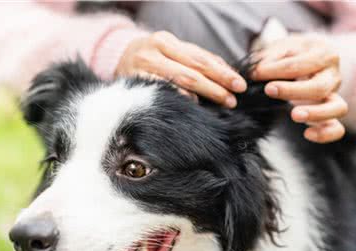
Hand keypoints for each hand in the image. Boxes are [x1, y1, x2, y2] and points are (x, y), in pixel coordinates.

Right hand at [115, 31, 246, 107]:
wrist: (114, 61)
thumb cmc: (151, 60)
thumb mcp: (172, 54)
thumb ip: (196, 60)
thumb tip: (228, 72)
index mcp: (167, 41)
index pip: (200, 57)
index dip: (222, 71)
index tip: (240, 84)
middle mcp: (154, 50)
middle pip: (193, 69)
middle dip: (217, 84)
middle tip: (234, 98)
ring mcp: (143, 66)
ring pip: (179, 79)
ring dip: (204, 93)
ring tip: (222, 102)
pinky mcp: (134, 81)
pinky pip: (162, 90)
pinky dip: (180, 97)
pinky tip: (194, 105)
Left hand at [252, 34, 347, 142]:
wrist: (307, 57)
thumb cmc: (292, 54)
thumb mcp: (280, 48)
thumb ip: (270, 59)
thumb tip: (257, 72)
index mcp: (323, 54)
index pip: (300, 64)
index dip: (275, 70)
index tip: (256, 74)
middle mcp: (333, 75)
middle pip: (320, 87)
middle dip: (293, 91)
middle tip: (269, 90)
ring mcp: (335, 96)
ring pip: (338, 108)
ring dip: (315, 113)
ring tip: (294, 115)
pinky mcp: (331, 113)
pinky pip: (337, 128)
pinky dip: (325, 133)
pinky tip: (307, 134)